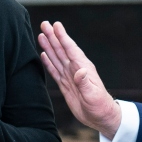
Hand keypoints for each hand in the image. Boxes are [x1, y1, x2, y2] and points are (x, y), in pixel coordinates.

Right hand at [36, 21, 121, 137]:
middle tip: (44, 24)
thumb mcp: (93, 95)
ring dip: (49, 46)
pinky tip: (43, 55)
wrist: (101, 118)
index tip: (56, 25)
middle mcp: (76, 69)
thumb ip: (85, 83)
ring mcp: (70, 76)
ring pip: (57, 58)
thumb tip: (79, 71)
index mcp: (83, 68)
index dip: (63, 37)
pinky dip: (49, 62)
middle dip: (53, 37)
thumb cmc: (100, 106)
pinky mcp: (66, 85)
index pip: (71, 49)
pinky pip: (55, 71)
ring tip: (41, 35)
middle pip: (62, 49)